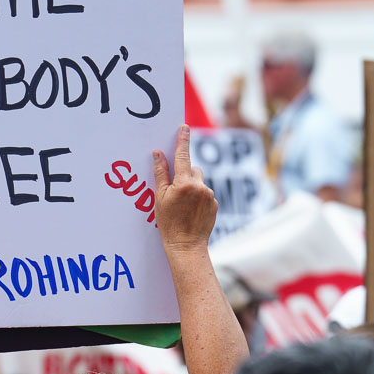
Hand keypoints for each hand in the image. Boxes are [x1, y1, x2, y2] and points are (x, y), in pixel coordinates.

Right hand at [153, 125, 216, 254]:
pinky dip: (199, 197)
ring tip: (183, 205)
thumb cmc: (169, 223)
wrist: (186, 246)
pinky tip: (191, 211)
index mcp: (185, 183)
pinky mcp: (215, 204)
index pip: (182, 156)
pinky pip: (206, 193)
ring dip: (192, 187)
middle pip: (192, 169)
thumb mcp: (160, 198)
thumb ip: (161, 174)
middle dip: (184, 174)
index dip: (182, 140)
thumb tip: (158, 154)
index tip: (184, 127)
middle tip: (175, 191)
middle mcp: (200, 186)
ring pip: (200, 182)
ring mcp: (210, 195)